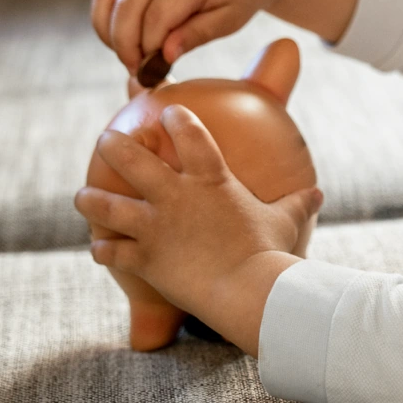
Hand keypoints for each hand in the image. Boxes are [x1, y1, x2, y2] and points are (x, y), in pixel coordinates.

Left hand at [73, 105, 321, 352]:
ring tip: (83, 195)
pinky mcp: (144, 259)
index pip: (188, 132)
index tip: (165, 111)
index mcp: (211, 179)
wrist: (249, 290)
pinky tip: (98, 250)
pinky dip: (103, 251)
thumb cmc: (269, 252)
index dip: (174, 117)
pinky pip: (111, 252)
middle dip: (114, 145)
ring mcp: (155, 226)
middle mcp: (175, 195)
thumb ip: (298, 204)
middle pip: (131, 158)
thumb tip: (319, 195)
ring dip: (91, 198)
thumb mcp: (286, 221)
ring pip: (106, 204)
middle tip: (106, 139)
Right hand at [91, 0, 280, 74]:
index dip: (151, 50)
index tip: (156, 73)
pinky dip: (103, 9)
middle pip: (125, 8)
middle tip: (139, 72)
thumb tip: (163, 55)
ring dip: (108, 31)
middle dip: (126, 46)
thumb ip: (197, 34)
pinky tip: (119, 31)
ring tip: (130, 55)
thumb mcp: (231, 20)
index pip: (156, 18)